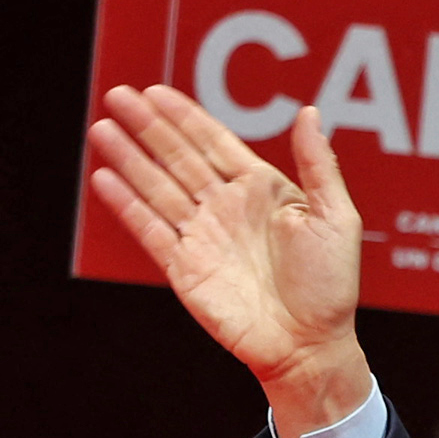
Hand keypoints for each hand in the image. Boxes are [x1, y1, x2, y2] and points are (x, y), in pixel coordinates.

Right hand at [83, 87, 373, 434]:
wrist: (310, 345)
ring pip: (157, 187)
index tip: (155, 92)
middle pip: (177, 157)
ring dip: (129, 159)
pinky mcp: (185, 268)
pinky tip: (105, 179)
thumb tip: (308, 113)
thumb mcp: (336, 218)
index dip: (184, 117)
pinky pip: (150, 229)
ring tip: (101, 129)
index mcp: (261, 190)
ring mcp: (203, 236)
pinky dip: (127, 205)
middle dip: (147, 127)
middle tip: (117, 95)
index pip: (214, 143)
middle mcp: (226, 207)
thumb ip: (319, 165)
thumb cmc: (331, 286)